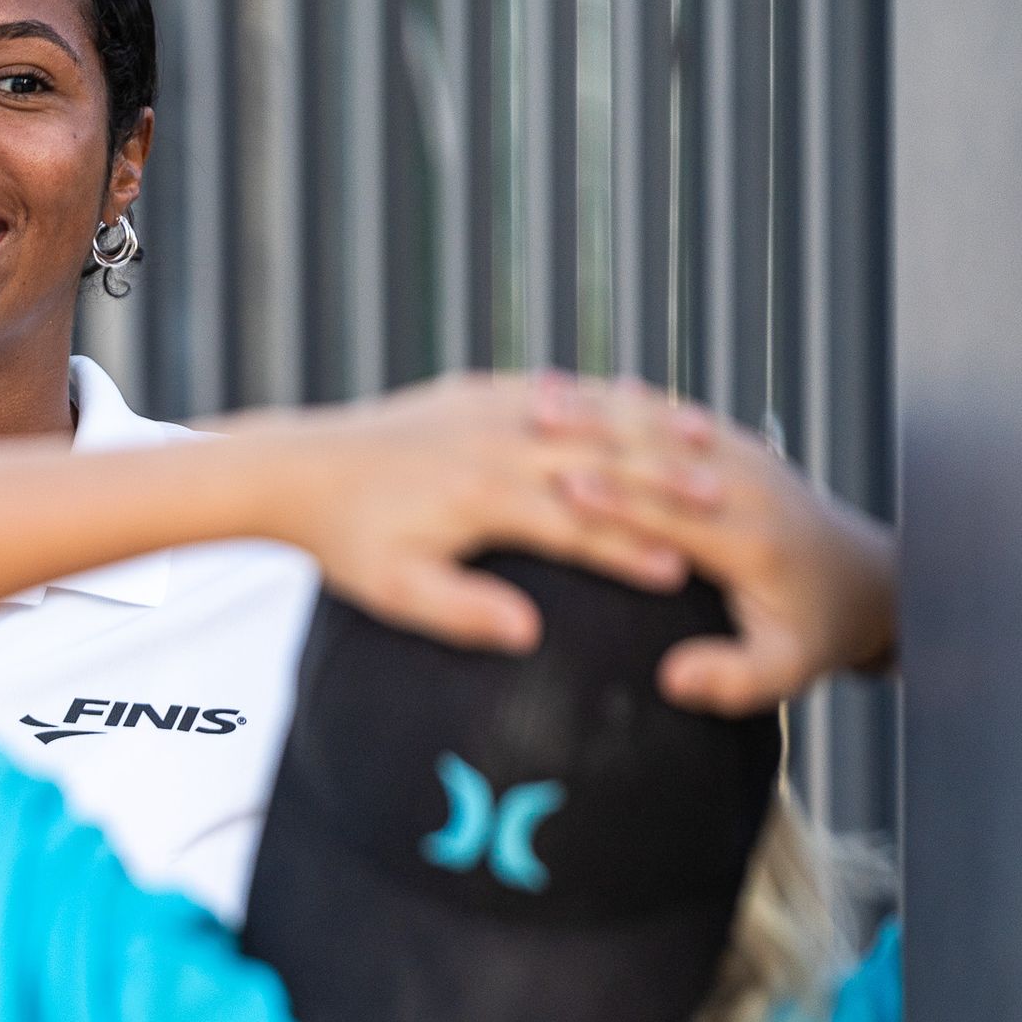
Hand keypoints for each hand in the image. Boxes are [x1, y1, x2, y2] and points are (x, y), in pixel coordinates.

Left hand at [247, 372, 697, 654]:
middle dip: (662, 481)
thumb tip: (530, 632)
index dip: (631, 550)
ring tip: (704, 437)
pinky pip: (548, 389)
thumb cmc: (344, 541)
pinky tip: (630, 399)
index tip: (683, 572)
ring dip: (642, 427)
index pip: (577, 525)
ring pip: (583, 416)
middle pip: (596, 462)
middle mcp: (491, 444)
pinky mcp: (470, 392)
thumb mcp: (394, 591)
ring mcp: (483, 409)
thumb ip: (463, 612)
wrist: (295, 470)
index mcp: (482, 497)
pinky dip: (595, 397)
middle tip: (727, 499)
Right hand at [542, 381, 897, 713]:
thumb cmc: (813, 630)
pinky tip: (578, 391)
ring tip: (543, 403)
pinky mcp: (732, 443)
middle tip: (535, 433)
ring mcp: (743, 456)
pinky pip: (669, 412)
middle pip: (660, 455)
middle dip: (596, 442)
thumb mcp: (785, 671)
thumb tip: (672, 679)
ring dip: (600, 412)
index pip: (675, 515)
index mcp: (752, 541)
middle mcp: (749, 487)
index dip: (618, 503)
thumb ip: (732, 680)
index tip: (564, 492)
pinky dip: (621, 403)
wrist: (864, 580)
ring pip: (661, 422)